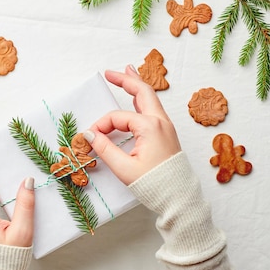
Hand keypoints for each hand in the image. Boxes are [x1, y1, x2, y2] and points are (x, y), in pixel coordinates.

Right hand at [84, 66, 181, 184]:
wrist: (179, 198)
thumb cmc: (154, 184)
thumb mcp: (124, 168)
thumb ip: (105, 149)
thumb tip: (90, 135)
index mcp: (150, 127)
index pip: (117, 118)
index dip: (100, 126)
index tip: (91, 139)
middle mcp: (160, 122)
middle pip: (142, 91)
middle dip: (125, 79)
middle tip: (109, 72)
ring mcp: (166, 127)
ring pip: (150, 98)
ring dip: (137, 85)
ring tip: (127, 72)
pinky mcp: (166, 134)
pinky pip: (153, 110)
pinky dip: (143, 100)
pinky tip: (137, 98)